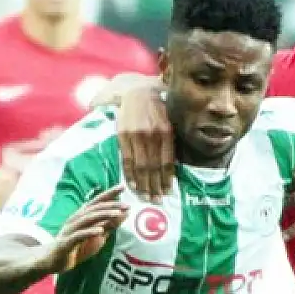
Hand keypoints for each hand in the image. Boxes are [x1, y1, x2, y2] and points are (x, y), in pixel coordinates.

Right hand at [44, 185, 128, 272]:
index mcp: (83, 216)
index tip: (123, 186)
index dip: (109, 193)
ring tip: (117, 214)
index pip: (98, 201)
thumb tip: (125, 213)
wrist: (53, 260)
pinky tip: (101, 231)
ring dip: (103, 215)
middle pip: (94, 208)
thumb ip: (110, 225)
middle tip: (126, 205)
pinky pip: (79, 235)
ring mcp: (70, 229)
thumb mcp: (97, 236)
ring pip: (88, 218)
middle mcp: (76, 219)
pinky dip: (90, 232)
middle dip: (111, 205)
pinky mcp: (66, 242)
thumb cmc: (76, 247)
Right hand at [118, 83, 174, 200]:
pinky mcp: (123, 135)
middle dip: (155, 186)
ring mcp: (136, 135)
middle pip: (153, 167)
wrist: (136, 92)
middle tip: (157, 201)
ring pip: (140, 166)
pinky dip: (130, 174)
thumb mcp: (169, 121)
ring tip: (146, 197)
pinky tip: (133, 185)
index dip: (166, 179)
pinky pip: (126, 159)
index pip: (167, 162)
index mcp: (166, 131)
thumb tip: (172, 167)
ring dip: (143, 184)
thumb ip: (170, 141)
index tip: (167, 193)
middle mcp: (152, 134)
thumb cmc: (156, 108)